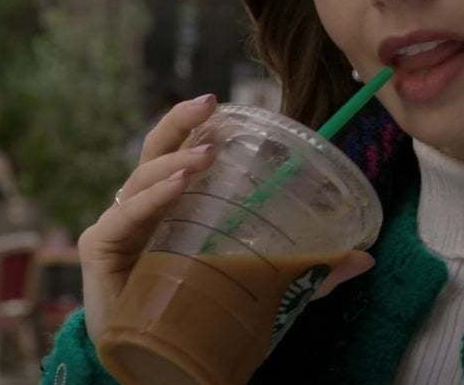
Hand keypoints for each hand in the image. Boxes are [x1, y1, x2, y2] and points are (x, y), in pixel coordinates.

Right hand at [76, 94, 374, 341]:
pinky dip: (150, 199)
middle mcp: (144, 209)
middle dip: (181, 122)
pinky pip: (125, 218)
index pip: (181, 153)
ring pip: (142, 178)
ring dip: (174, 161)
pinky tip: (175, 188)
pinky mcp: (101, 251)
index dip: (196, 126)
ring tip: (205, 155)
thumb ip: (305, 273)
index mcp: (174, 206)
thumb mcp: (259, 287)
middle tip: (210, 105)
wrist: (154, 367)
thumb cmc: (197, 315)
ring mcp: (120, 227)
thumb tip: (363, 259)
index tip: (224, 106)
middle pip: (156, 151)